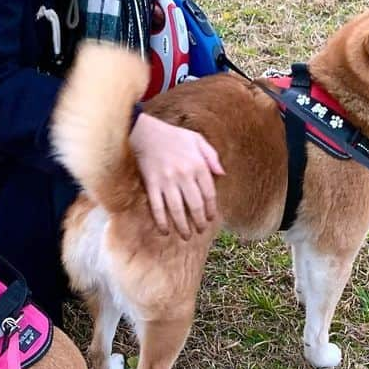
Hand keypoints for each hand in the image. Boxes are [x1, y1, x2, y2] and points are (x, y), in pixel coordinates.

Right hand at [130, 112, 223, 238]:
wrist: (145, 133)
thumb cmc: (173, 136)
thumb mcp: (197, 140)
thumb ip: (211, 156)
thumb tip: (223, 173)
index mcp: (197, 165)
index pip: (209, 194)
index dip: (211, 209)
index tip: (210, 218)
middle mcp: (184, 175)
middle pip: (195, 206)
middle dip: (199, 222)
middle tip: (199, 230)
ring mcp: (166, 181)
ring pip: (177, 210)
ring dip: (183, 227)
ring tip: (186, 236)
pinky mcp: (151, 185)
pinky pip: (157, 208)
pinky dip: (161, 222)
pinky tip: (165, 231)